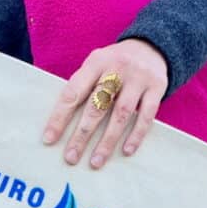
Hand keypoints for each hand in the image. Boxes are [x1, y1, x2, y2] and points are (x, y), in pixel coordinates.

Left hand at [41, 38, 167, 168]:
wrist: (152, 46)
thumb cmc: (114, 64)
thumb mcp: (96, 65)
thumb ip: (83, 87)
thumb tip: (61, 124)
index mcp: (95, 62)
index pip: (73, 93)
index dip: (59, 117)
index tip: (49, 139)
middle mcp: (116, 68)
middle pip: (96, 106)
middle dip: (82, 135)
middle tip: (71, 157)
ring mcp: (138, 78)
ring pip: (121, 114)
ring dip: (107, 141)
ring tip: (96, 162)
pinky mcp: (157, 87)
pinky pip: (146, 115)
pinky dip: (136, 134)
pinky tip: (126, 150)